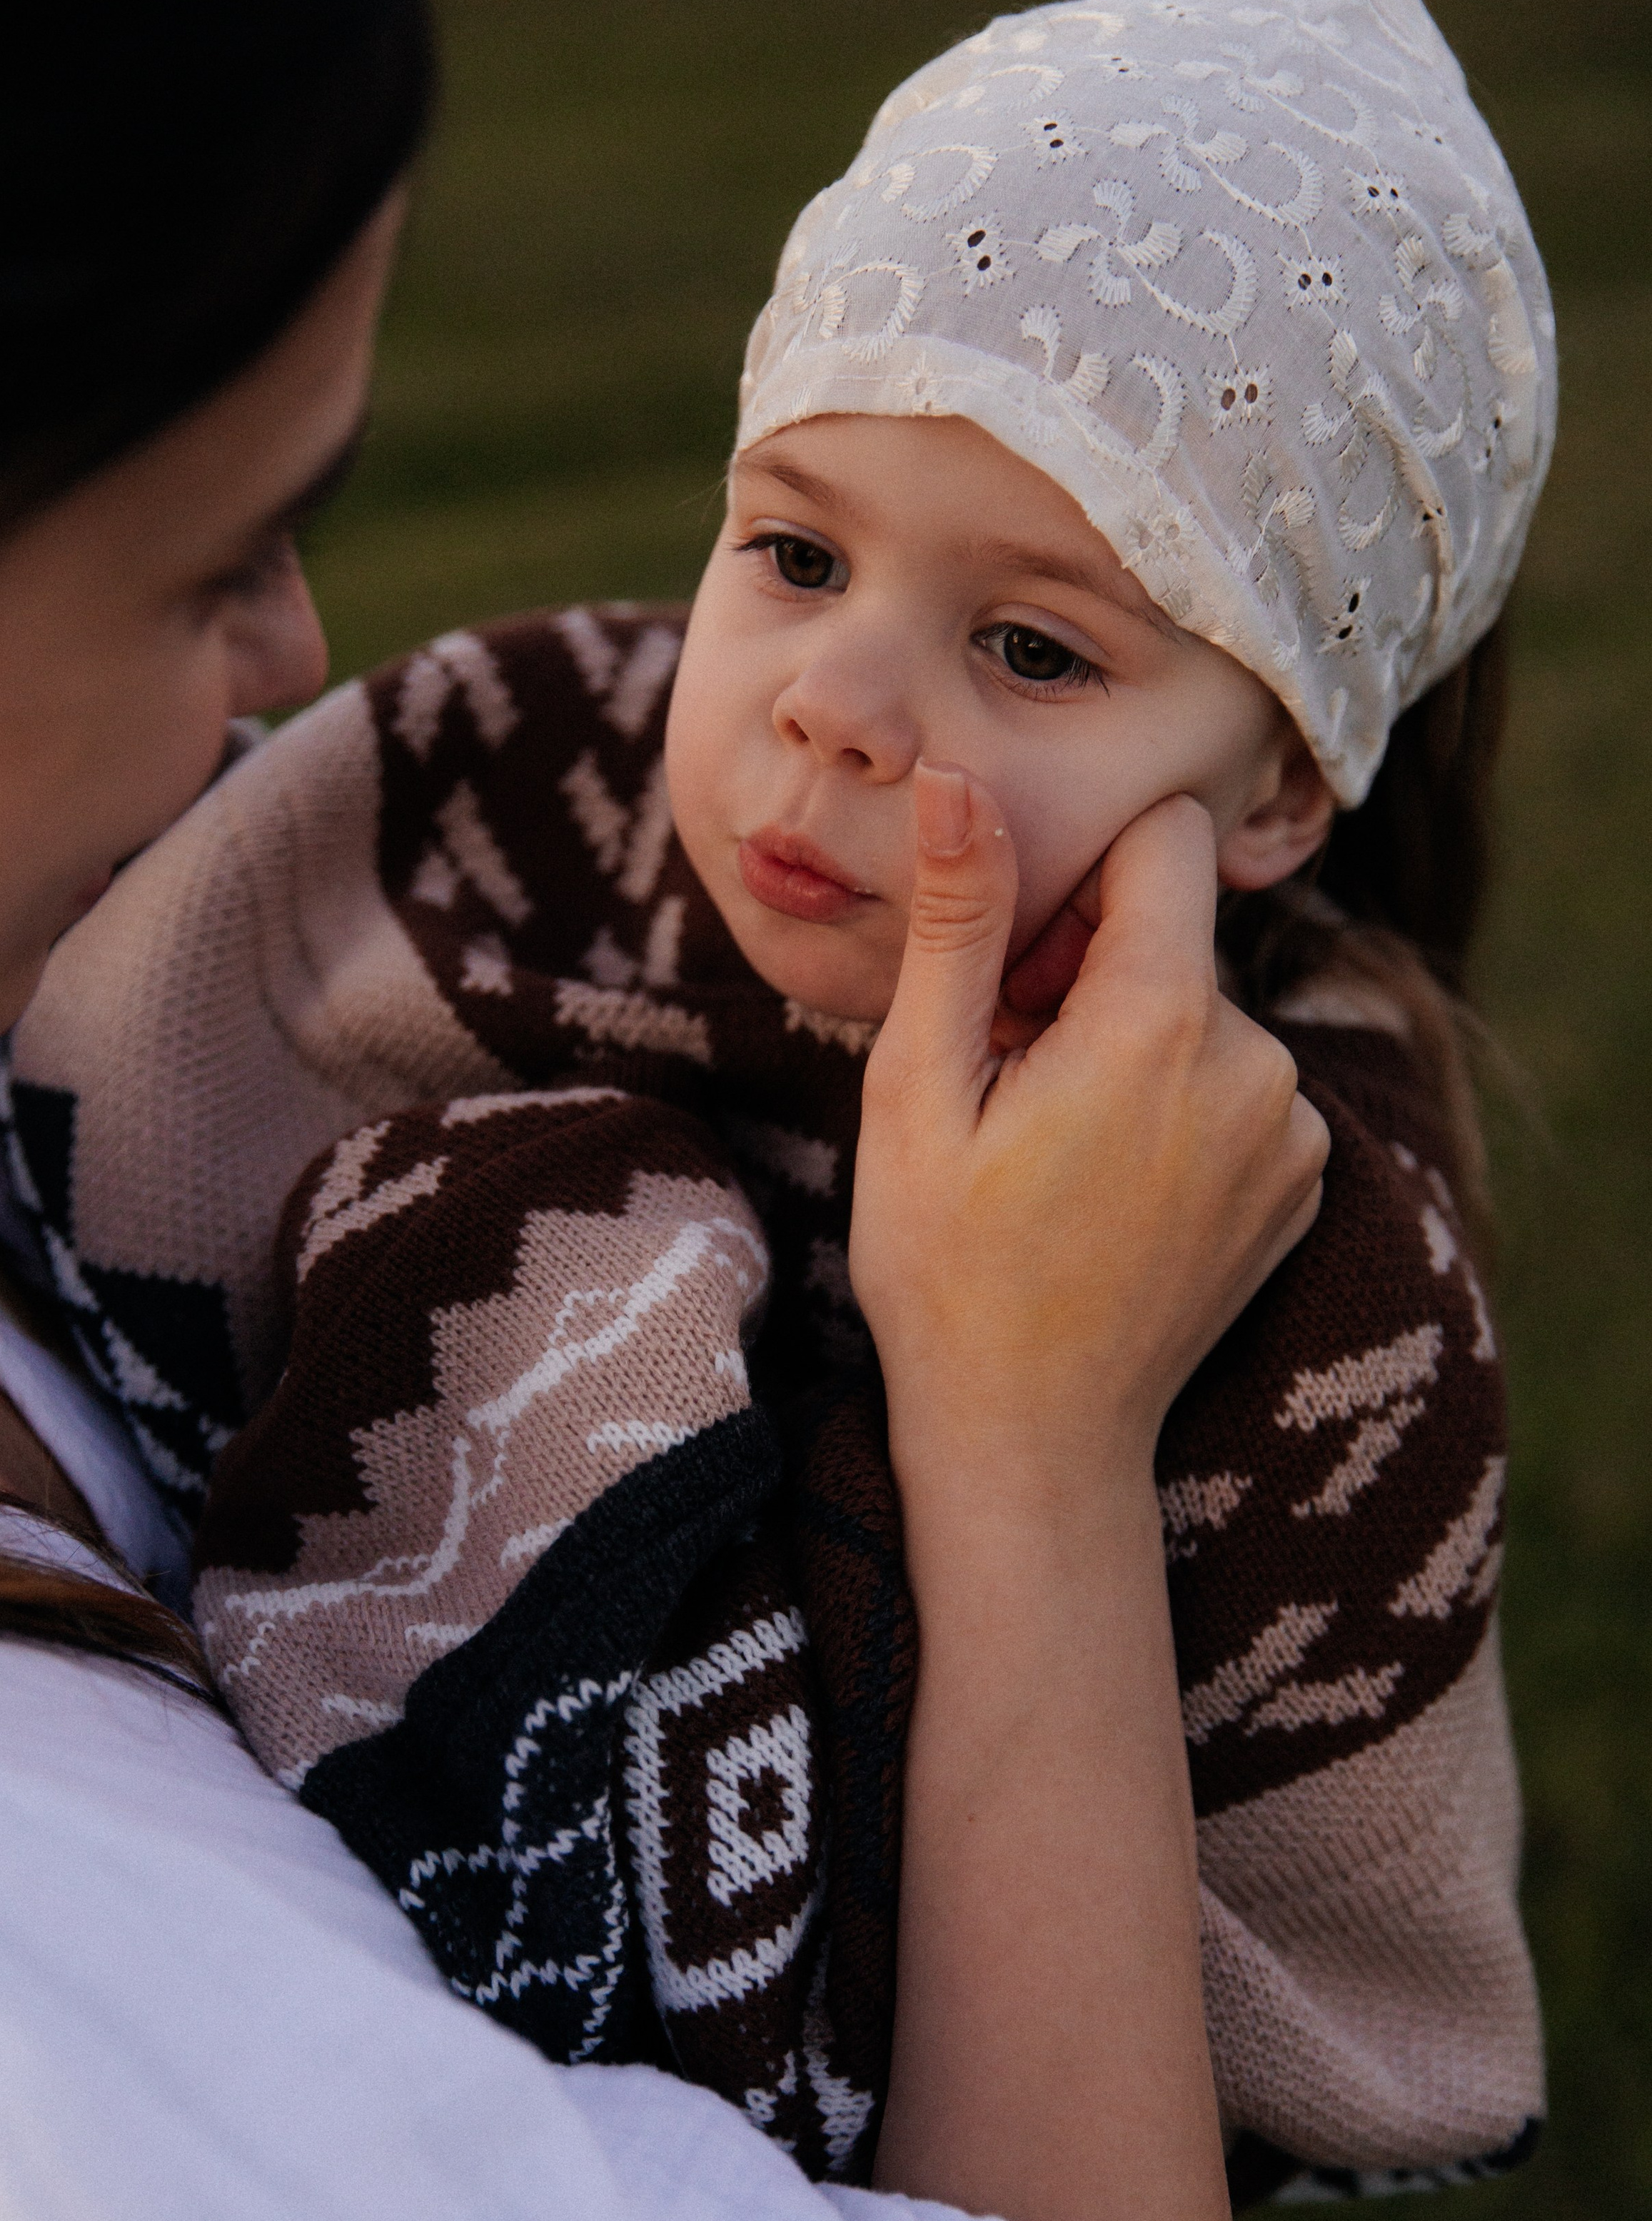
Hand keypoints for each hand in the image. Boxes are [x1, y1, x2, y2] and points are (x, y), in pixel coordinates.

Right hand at [850, 763, 1327, 1487]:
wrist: (1032, 1440)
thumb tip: (959, 780)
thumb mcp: (919, 1089)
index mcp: (1161, 1022)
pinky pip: (1236, 1089)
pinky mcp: (1302, 1183)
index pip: (1163, 842)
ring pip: (1200, 1016)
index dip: (1076, 883)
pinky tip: (1103, 1188)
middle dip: (1086, 977)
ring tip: (1049, 1147)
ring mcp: (1293, 1132)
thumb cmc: (946, 1270)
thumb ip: (959, 924)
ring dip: (1126, 1049)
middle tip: (1006, 1081)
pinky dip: (1173, 1111)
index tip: (1014, 974)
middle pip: (1172, 938)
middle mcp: (1257, 1064)